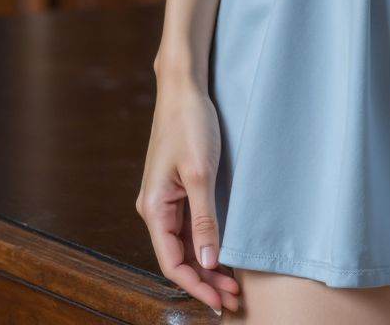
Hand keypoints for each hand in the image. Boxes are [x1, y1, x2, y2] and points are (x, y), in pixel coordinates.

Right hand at [136, 72, 240, 314]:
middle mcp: (155, 208)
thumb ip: (204, 219)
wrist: (183, 88)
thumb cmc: (190, 124)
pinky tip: (222, 253)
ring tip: (232, 283)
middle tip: (235, 298)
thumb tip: (207, 262)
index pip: (172, 262)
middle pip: (178, 257)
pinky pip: (188, 226)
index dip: (196, 286)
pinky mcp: (177, 189)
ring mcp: (165, 199)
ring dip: (206, 264)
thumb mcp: (201, 173)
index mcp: (154, 208)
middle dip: (205, 280)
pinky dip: (205, 243)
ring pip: (185, 243)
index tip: (221, 301)